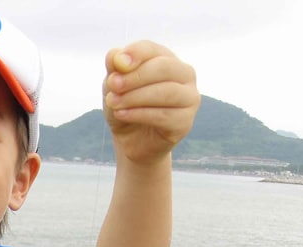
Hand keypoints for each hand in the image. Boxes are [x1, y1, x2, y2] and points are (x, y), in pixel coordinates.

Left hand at [102, 41, 199, 163]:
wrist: (132, 141)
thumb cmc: (126, 107)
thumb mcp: (114, 88)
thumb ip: (114, 70)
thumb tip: (114, 54)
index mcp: (166, 59)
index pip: (153, 49)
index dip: (136, 53)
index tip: (117, 63)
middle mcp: (184, 75)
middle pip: (164, 67)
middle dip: (136, 76)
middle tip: (113, 85)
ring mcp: (189, 98)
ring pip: (167, 91)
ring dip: (135, 96)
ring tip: (113, 102)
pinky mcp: (185, 122)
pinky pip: (164, 115)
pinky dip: (139, 114)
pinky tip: (121, 114)